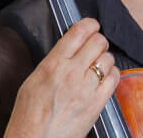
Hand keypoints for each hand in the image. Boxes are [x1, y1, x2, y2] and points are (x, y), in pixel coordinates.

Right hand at [4, 18, 118, 137]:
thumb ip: (55, 60)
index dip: (89, 25)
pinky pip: (115, 77)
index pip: (79, 31)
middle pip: (98, 41)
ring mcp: (87, 88)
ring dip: (104, 59)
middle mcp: (72, 73)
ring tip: (95, 66)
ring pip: (108, 58)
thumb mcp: (33, 80)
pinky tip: (102, 79)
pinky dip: (111, 74)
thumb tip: (72, 45)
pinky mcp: (97, 103)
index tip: (91, 26)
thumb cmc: (28, 117)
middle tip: (93, 48)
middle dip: (97, 42)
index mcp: (53, 65)